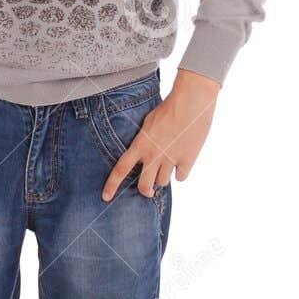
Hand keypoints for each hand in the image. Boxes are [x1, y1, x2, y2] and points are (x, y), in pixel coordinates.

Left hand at [101, 69, 220, 200]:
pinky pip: (181, 177)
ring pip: (163, 182)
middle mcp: (154, 155)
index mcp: (140, 144)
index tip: (106, 197)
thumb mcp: (148, 123)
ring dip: (164, 177)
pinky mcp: (187, 160)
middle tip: (148, 190)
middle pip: (144, 186)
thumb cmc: (169, 107)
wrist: (191, 101)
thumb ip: (144, 142)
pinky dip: (181, 172)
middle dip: (145, 191)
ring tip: (168, 164)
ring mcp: (171, 159)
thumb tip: (144, 155)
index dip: (112, 185)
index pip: (121, 169)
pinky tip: (182, 160)